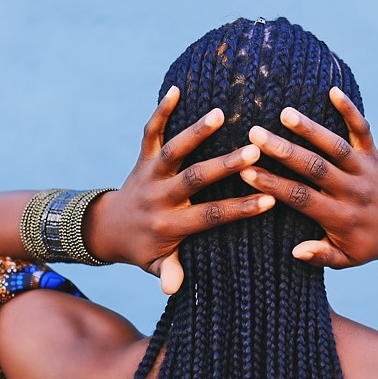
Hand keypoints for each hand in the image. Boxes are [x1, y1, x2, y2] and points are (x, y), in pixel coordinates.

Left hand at [96, 86, 274, 293]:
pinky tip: (175, 89)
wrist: (108, 228)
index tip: (269, 200)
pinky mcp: (142, 158)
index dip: (239, 209)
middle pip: (193, 179)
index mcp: (170, 225)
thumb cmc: (144, 249)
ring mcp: (149, 175)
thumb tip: (172, 289)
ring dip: (194, 132)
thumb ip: (169, 273)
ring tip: (219, 113)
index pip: (209, 216)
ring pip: (172, 151)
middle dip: (223, 166)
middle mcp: (160, 197)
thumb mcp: (156, 265)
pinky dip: (160, 111)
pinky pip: (149, 132)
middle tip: (252, 151)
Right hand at [239, 87, 377, 267]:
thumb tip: (297, 252)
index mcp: (340, 217)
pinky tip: (333, 91)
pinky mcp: (373, 153)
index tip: (247, 173)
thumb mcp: (346, 260)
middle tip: (255, 135)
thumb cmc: (365, 244)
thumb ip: (322, 256)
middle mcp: (352, 191)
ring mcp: (364, 169)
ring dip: (311, 129)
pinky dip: (350, 110)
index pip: (303, 199)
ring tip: (285, 113)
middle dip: (284, 152)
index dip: (274, 185)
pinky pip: (363, 129)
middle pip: (316, 168)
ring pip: (336, 147)